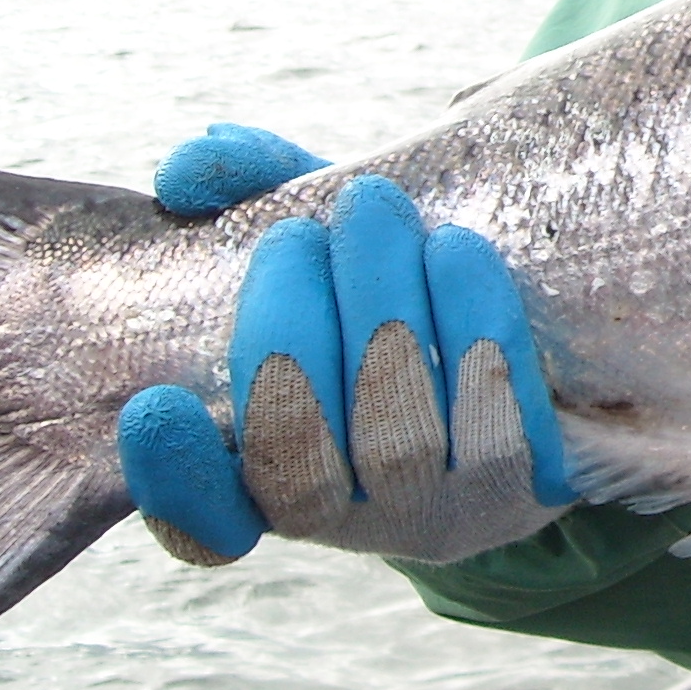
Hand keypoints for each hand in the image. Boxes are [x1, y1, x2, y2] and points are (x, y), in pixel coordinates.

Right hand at [118, 130, 576, 566]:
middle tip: (297, 232)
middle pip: (301, 458)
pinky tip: (454, 250)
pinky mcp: (532, 484)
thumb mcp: (314, 239)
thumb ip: (246, 194)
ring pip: (398, 438)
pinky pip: (505, 424)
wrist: (535, 338)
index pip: (202, 521)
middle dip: (290, 333)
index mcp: (265, 481)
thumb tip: (189, 168)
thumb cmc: (383, 284)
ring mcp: (441, 507)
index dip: (174, 476)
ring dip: (382, 312)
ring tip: (374, 209)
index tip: (155, 403)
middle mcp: (347, 514)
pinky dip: (473, 327)